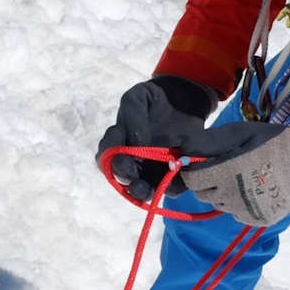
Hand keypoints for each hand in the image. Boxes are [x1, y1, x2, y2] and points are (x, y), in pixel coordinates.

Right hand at [96, 76, 217, 198]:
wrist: (183, 99)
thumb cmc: (155, 98)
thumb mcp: (138, 97)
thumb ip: (132, 116)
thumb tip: (136, 143)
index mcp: (118, 142)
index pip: (106, 157)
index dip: (112, 162)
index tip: (125, 160)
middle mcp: (131, 159)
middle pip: (122, 177)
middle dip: (127, 181)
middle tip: (135, 179)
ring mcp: (151, 169)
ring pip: (143, 187)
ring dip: (143, 191)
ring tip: (150, 189)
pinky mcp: (173, 173)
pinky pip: (171, 186)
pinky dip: (172, 186)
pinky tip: (177, 178)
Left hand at [178, 122, 289, 225]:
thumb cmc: (272, 142)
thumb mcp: (241, 132)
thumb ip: (210, 141)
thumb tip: (182, 150)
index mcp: (227, 172)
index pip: (191, 180)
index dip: (193, 170)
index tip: (203, 163)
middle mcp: (233, 196)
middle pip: (203, 194)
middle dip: (208, 181)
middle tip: (226, 168)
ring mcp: (245, 211)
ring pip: (219, 205)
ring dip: (223, 193)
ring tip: (243, 178)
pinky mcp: (256, 220)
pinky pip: (236, 214)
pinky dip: (239, 205)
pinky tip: (254, 191)